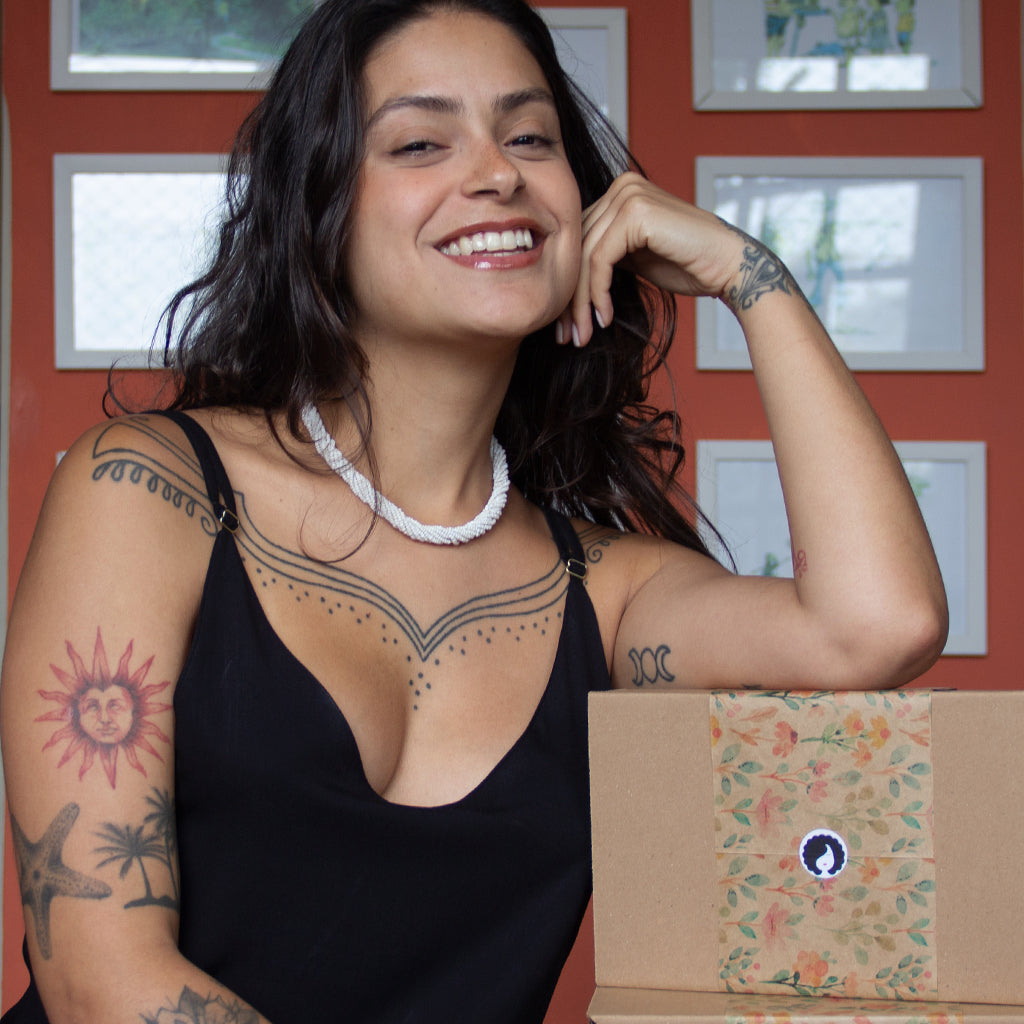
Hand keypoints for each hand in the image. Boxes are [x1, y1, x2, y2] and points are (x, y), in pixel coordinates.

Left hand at [556, 172, 747, 346]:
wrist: (729, 267)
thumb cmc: (688, 266)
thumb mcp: (636, 257)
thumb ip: (606, 254)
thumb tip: (568, 279)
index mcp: (619, 192)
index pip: (579, 240)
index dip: (568, 284)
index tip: (566, 324)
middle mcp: (621, 186)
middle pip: (577, 247)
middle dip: (569, 297)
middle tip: (566, 335)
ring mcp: (628, 195)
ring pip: (584, 257)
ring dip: (581, 303)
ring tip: (583, 335)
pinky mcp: (635, 213)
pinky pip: (600, 260)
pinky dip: (598, 294)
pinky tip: (604, 318)